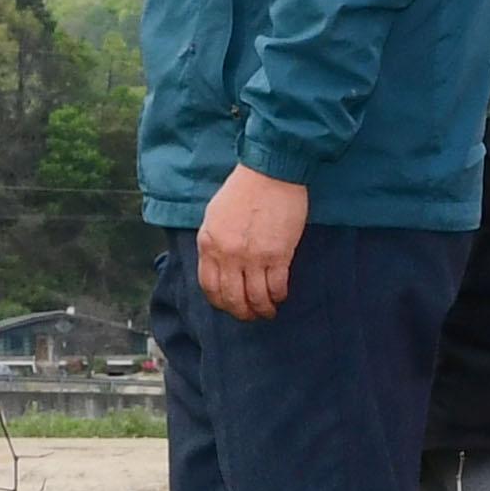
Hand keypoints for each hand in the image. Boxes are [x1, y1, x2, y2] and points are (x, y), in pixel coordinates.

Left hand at [194, 165, 308, 321]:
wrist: (271, 173)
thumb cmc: (243, 190)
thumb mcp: (214, 216)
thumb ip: (214, 242)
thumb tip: (217, 264)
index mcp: (209, 244)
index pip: (209, 286)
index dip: (219, 302)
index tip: (228, 306)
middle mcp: (228, 255)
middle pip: (231, 297)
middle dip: (241, 312)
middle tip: (250, 316)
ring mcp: (253, 257)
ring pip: (255, 297)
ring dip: (262, 309)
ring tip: (268, 312)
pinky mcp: (278, 254)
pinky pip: (276, 286)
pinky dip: (278, 296)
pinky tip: (281, 297)